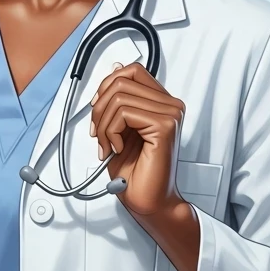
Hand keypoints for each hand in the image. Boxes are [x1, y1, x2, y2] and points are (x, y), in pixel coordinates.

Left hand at [90, 61, 185, 216]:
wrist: (148, 201)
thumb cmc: (135, 171)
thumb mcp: (119, 127)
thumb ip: (119, 99)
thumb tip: (116, 69)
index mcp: (162, 102)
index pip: (132, 71)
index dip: (107, 85)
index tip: (98, 108)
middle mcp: (171, 105)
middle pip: (121, 81)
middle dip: (99, 108)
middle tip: (99, 134)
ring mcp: (170, 114)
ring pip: (118, 96)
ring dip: (103, 124)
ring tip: (108, 145)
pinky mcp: (164, 126)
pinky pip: (123, 112)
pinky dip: (110, 132)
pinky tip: (117, 148)